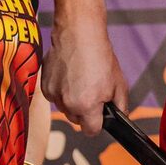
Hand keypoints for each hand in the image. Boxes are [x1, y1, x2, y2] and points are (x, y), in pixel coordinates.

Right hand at [42, 18, 128, 134]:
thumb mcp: (119, 82)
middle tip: (91, 92)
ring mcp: (54, 95)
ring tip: (80, 81)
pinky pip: (54, 97)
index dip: (98, 123)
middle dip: (84, 111)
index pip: (91, 131)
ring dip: (71, 101)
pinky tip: (69, 76)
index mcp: (87, 106)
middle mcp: (68, 104)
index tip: (99, 115)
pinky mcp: (44, 85)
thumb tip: (119, 116)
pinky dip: (61, 91)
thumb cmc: (99, 55)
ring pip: (65, 108)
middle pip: (77, 120)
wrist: (78, 33)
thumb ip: (121, 105)